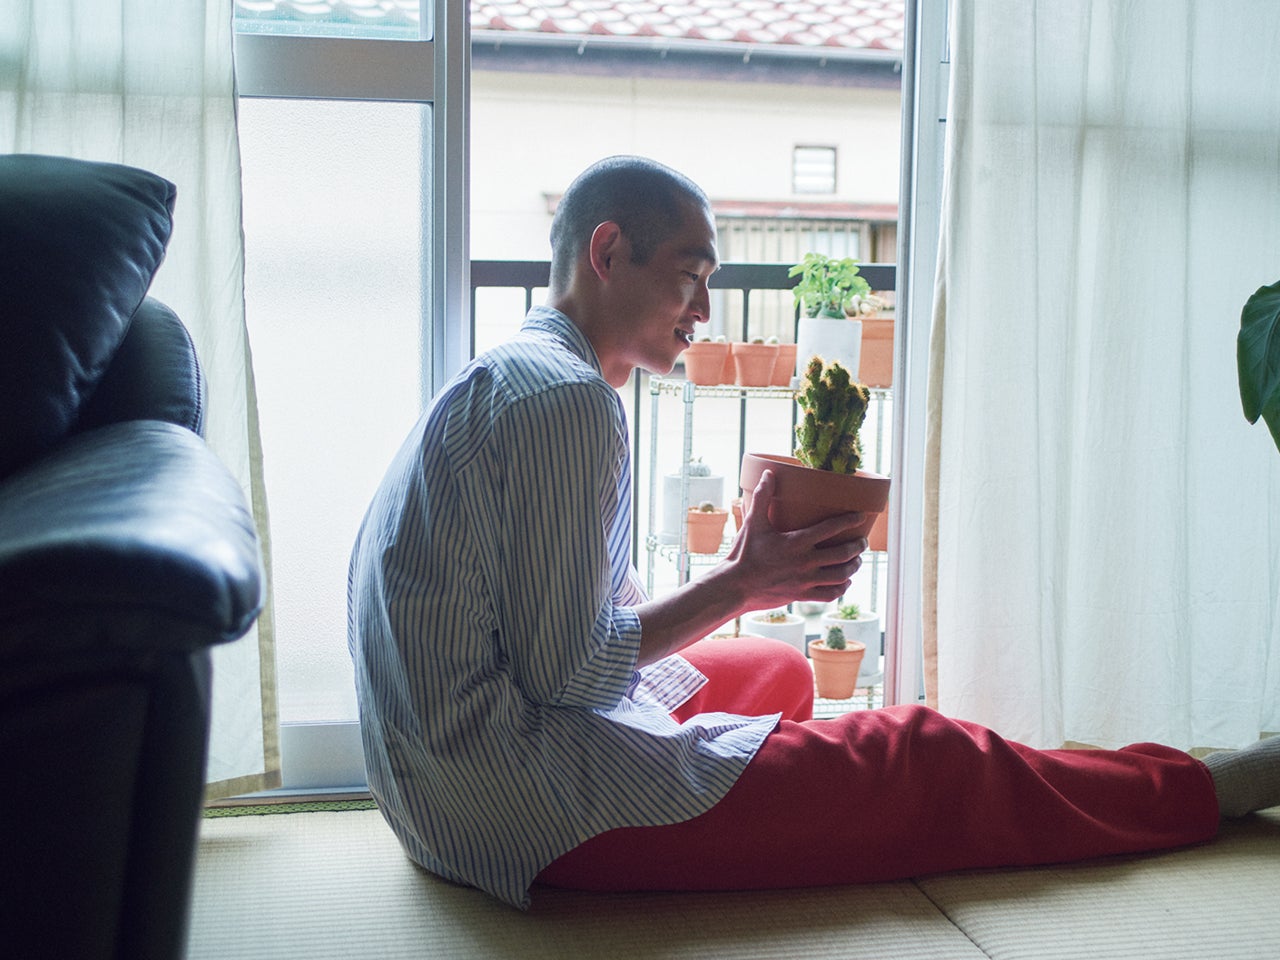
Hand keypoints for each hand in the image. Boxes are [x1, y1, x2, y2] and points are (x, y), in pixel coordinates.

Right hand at [719, 469, 866, 608]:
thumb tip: (769, 473)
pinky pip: (830, 594)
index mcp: (795, 542)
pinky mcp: (801, 596)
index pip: (830, 528)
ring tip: (858, 560)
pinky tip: (845, 581)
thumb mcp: (753, 523)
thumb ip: (762, 497)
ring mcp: (804, 581)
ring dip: (853, 567)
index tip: (861, 516)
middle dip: (857, 546)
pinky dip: (841, 588)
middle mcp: (804, 562)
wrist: (735, 587)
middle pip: (842, 554)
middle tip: (862, 541)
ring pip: (840, 575)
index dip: (849, 520)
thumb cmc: (743, 553)